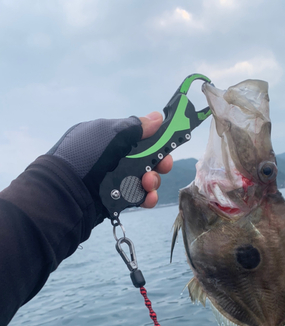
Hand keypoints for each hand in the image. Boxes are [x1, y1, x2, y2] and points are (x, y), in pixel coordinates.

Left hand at [47, 112, 172, 222]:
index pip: (141, 138)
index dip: (157, 141)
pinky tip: (148, 198)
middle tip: (161, 166)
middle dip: (159, 162)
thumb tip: (157, 117)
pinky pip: (139, 197)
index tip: (168, 144)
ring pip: (146, 179)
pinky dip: (147, 198)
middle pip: (147, 159)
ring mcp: (116, 180)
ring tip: (148, 184)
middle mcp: (115, 158)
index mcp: (111, 139)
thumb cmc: (85, 156)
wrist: (66, 192)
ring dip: (153, 181)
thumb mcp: (109, 133)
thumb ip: (136, 127)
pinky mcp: (118, 199)